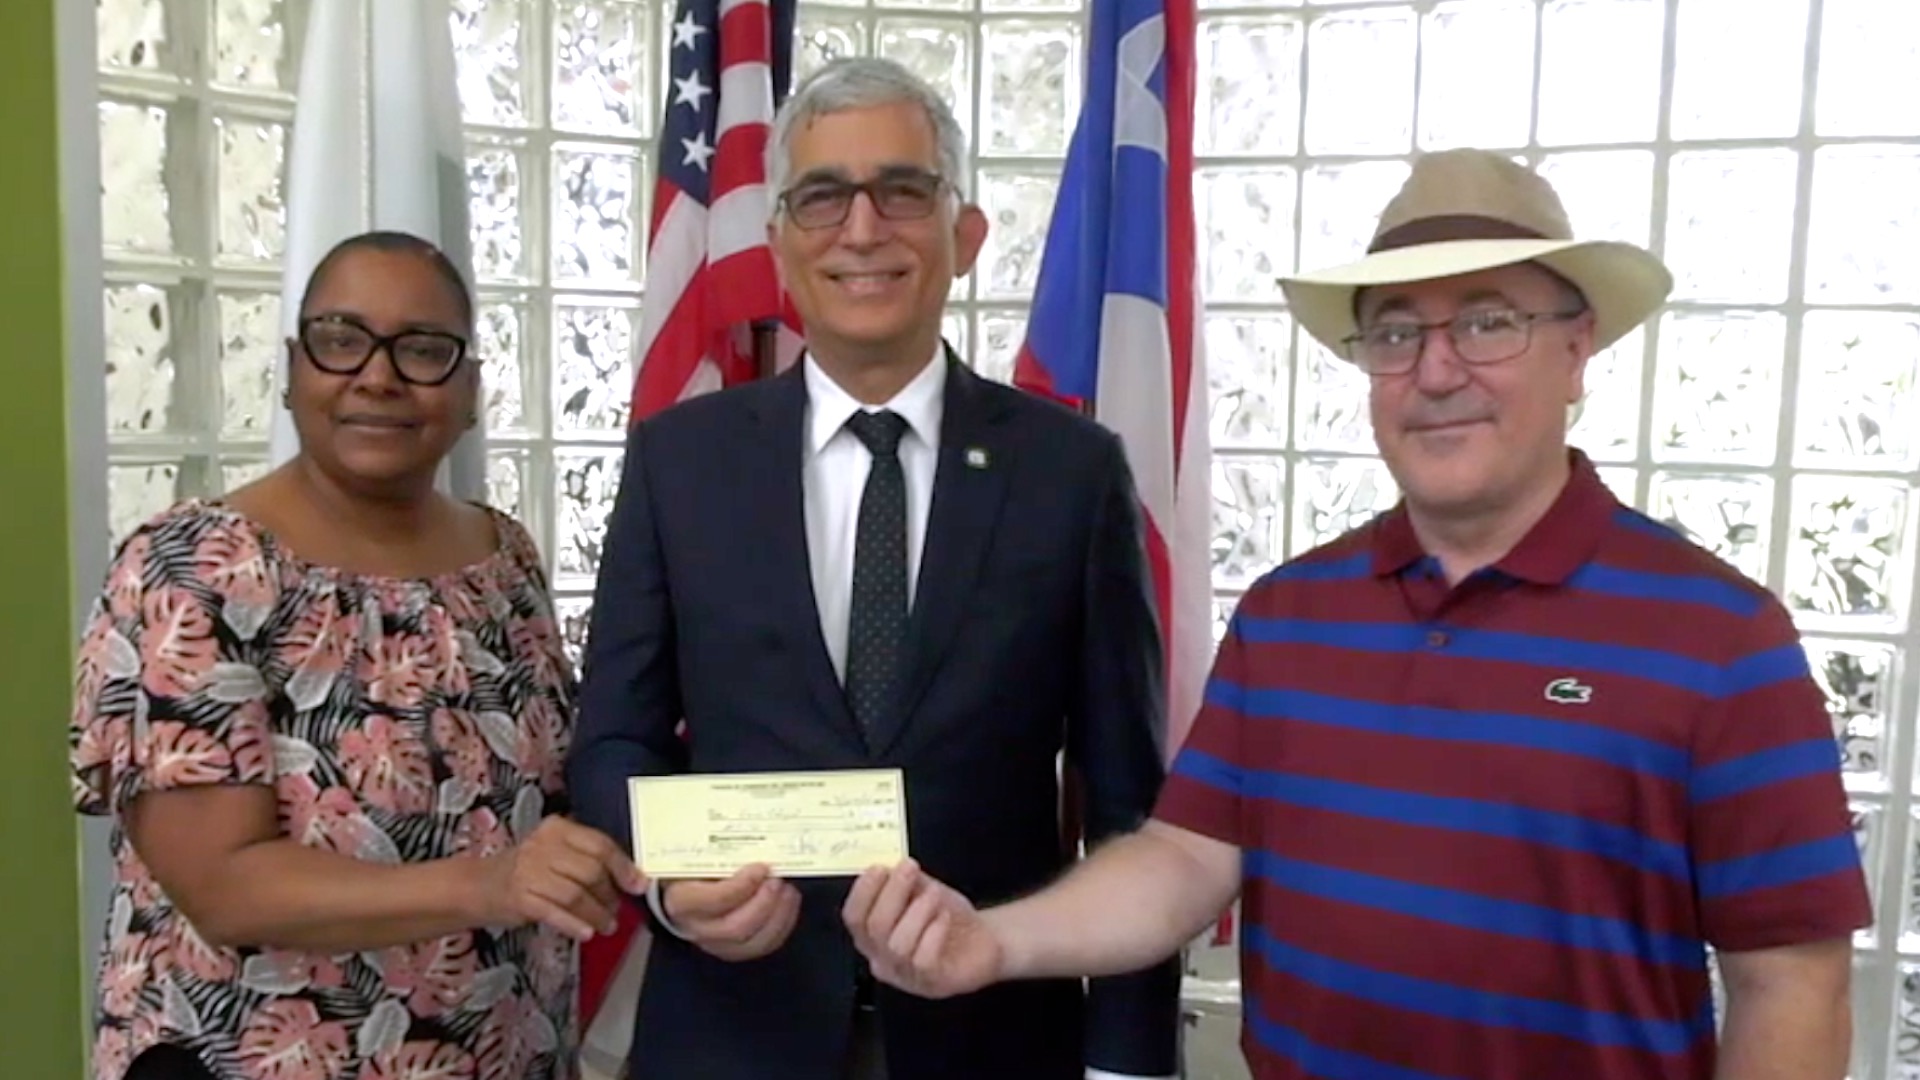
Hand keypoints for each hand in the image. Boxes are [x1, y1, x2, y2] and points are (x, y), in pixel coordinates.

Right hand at [479, 817, 644, 940]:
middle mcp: (543, 846)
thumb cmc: (527, 869)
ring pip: (576, 895)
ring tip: (605, 926)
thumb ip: (587, 859)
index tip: (639, 886)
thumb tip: (630, 879)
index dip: (623, 867)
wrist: (478, 885)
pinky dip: (574, 924)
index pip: (599, 845)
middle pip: (590, 871)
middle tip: (616, 911)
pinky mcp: (519, 898)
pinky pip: (555, 913)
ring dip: (596, 915)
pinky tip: (585, 932)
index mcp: (557, 829)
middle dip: (609, 895)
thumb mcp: (555, 853)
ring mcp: (529, 872)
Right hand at [662, 863, 801, 961]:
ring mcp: (717, 944)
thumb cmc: (692, 866)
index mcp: (682, 901)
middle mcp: (697, 929)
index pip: (713, 901)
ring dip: (778, 915)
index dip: (742, 885)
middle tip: (777, 879)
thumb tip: (752, 839)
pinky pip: (765, 945)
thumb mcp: (697, 854)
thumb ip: (719, 850)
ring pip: (754, 943)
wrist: (683, 889)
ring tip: (787, 890)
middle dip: (765, 903)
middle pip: (736, 928)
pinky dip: (783, 924)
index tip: (761, 867)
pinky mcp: (736, 950)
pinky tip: (788, 902)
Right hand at [842, 860, 1002, 998]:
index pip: (854, 917)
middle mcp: (884, 959)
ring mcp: (906, 975)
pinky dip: (933, 932)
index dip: (862, 892)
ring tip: (934, 893)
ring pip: (897, 945)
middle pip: (874, 928)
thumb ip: (902, 880)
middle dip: (891, 892)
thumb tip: (888, 863)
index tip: (879, 867)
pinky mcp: (931, 982)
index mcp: (873, 936)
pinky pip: (923, 960)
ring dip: (917, 911)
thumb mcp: (921, 891)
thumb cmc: (946, 917)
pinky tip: (944, 918)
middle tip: (909, 868)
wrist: (983, 940)